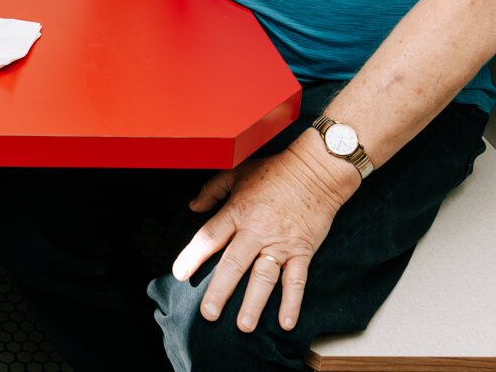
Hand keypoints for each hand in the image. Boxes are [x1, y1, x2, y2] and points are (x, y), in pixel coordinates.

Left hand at [170, 134, 358, 332]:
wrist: (316, 170)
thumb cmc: (275, 171)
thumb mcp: (237, 173)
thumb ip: (212, 190)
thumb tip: (193, 206)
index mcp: (237, 212)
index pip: (210, 237)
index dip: (193, 256)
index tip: (179, 274)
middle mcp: (256, 231)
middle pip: (234, 264)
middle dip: (220, 291)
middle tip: (208, 314)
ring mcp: (280, 243)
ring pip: (264, 277)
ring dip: (254, 303)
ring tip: (244, 325)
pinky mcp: (302, 251)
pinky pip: (296, 280)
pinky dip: (292, 302)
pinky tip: (285, 322)